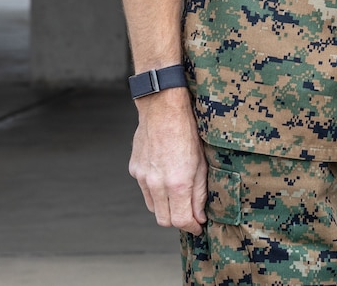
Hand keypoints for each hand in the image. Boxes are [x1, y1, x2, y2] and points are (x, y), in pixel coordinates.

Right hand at [128, 88, 206, 234]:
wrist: (164, 110)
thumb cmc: (188, 133)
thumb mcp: (202, 163)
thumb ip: (199, 193)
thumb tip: (198, 216)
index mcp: (177, 183)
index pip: (180, 220)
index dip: (191, 227)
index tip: (198, 227)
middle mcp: (156, 184)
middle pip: (164, 220)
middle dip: (178, 221)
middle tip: (190, 215)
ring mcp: (142, 178)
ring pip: (153, 207)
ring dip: (166, 207)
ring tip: (179, 195)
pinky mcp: (134, 170)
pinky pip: (144, 190)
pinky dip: (156, 191)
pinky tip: (166, 177)